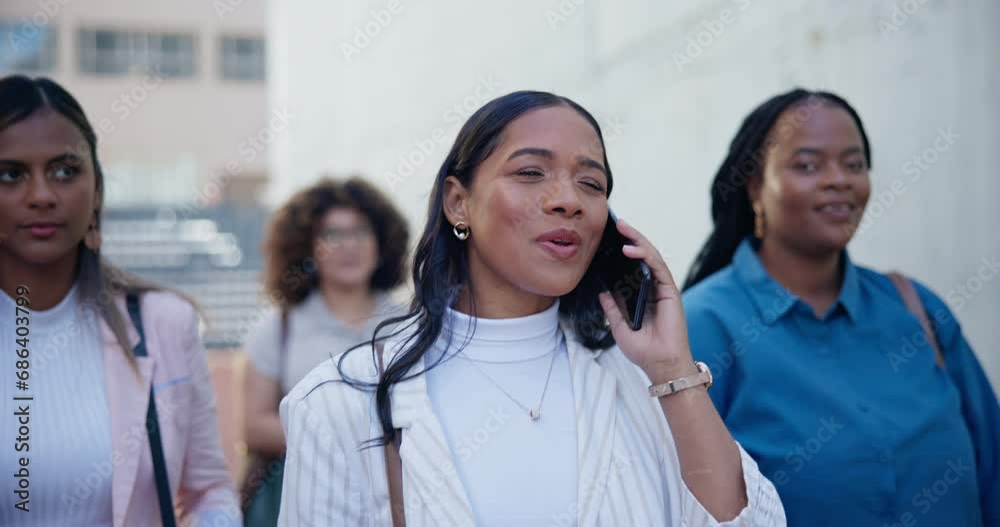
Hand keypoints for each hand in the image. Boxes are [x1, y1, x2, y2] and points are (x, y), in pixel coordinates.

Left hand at [597, 219, 695, 383]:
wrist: (659, 364)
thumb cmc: (643, 349)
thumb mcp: (618, 325)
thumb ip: (611, 306)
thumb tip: (600, 290)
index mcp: (642, 295)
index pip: (633, 267)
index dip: (623, 251)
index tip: (609, 239)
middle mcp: (654, 288)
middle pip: (643, 257)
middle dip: (631, 238)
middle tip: (617, 223)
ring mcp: (663, 289)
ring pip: (652, 257)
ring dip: (638, 240)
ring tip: (623, 228)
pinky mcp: (670, 291)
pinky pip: (658, 267)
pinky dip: (646, 255)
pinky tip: (632, 249)